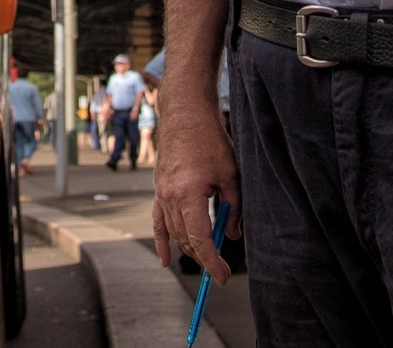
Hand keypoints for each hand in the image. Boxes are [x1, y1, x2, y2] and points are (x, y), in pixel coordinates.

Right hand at [149, 105, 240, 284]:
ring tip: (207, 260)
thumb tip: (233, 236)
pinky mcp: (159, 189)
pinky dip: (161, 241)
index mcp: (188, 194)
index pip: (199, 238)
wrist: (185, 114)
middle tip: (221, 270)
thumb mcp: (231, 175)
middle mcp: (169, 196)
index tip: (222, 277)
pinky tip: (165, 260)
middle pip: (185, 238)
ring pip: (173, 231)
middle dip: (203, 257)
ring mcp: (161, 193)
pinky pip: (158, 221)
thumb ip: (234, 208)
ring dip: (189, 247)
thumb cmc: (211, 141)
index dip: (211, 261)